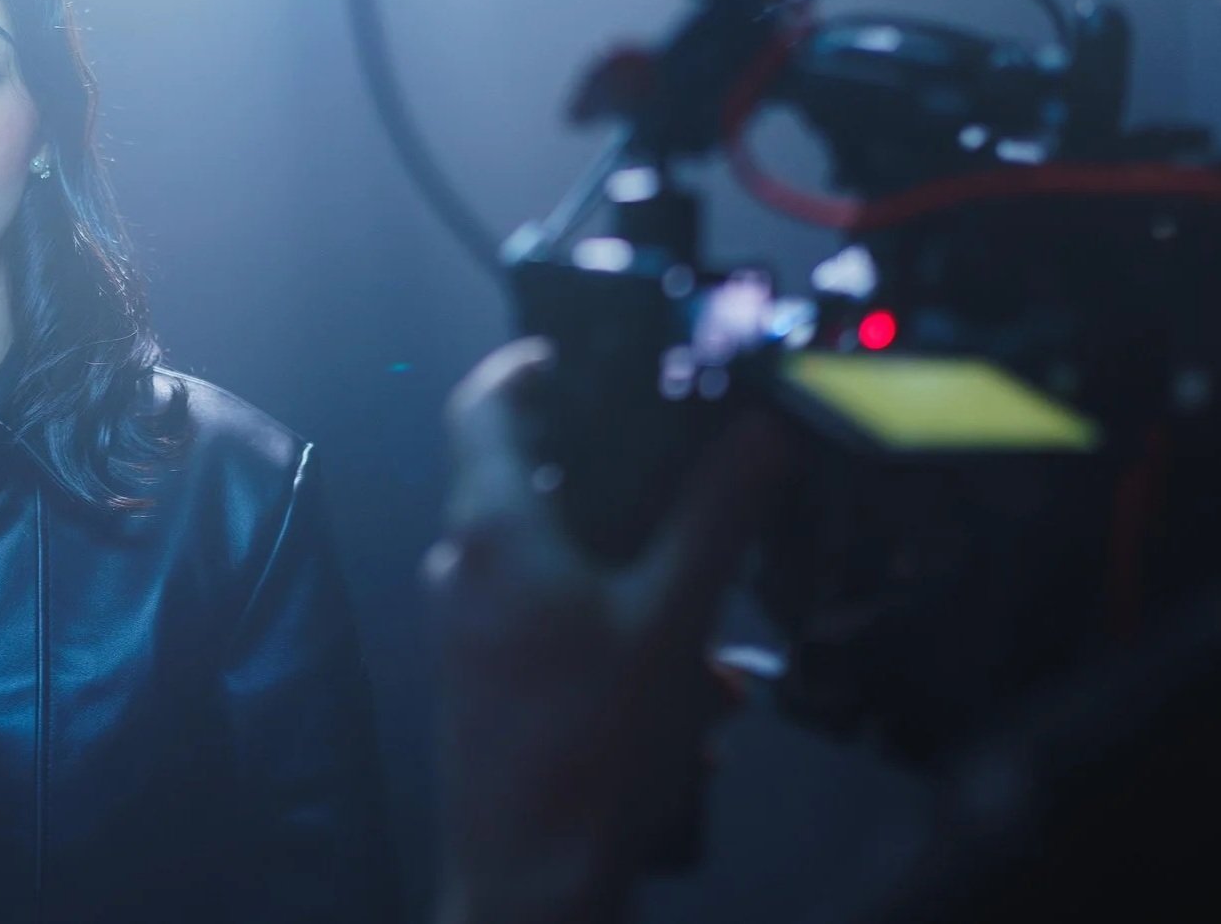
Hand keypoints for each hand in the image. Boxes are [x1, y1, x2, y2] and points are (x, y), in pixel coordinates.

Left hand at [428, 339, 793, 923]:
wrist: (529, 883)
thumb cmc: (592, 749)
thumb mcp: (674, 620)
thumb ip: (717, 516)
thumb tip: (758, 432)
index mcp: (490, 528)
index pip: (482, 402)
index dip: (526, 363)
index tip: (578, 351)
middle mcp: (462, 565)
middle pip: (527, 479)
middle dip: (613, 485)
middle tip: (685, 490)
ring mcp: (464, 625)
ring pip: (548, 559)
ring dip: (628, 576)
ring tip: (707, 629)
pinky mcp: (479, 676)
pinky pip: (545, 621)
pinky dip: (609, 631)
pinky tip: (683, 694)